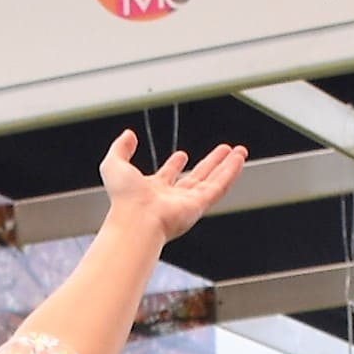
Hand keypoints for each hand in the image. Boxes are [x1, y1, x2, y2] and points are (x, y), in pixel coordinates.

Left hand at [100, 129, 246, 245]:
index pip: (167, 176)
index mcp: (153, 191)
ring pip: (212, 181)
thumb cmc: (123, 199)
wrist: (136, 218)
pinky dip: (231, 172)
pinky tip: (239, 160)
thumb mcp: (114, 165)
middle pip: (196, 177)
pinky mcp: (200, 205)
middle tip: (221, 152)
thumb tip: (128, 135)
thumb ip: (120, 148)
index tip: (181, 155)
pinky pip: (220, 186)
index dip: (174, 165)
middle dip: (209, 163)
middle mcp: (173, 199)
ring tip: (238, 152)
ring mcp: (188, 203)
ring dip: (226, 166)